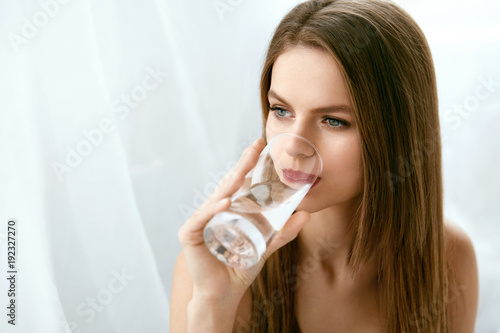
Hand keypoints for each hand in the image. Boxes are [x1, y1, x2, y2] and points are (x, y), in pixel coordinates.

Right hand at [178, 138, 310, 305]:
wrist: (225, 294)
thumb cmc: (240, 268)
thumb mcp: (266, 246)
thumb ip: (283, 232)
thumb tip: (306, 214)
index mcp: (229, 210)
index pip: (239, 183)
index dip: (249, 165)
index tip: (261, 147)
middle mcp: (214, 211)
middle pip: (229, 184)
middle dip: (242, 165)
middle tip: (254, 147)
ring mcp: (201, 221)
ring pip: (216, 197)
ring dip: (230, 183)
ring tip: (243, 170)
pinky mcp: (190, 234)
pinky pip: (202, 217)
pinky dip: (213, 209)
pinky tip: (225, 201)